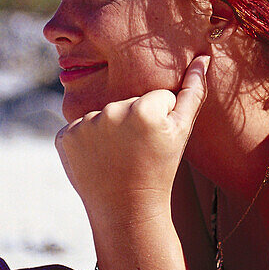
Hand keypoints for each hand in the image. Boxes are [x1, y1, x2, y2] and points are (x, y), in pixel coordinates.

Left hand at [55, 56, 208, 223]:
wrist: (127, 212)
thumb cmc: (160, 171)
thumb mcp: (182, 132)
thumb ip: (193, 92)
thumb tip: (203, 57)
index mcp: (143, 107)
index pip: (157, 97)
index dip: (161, 120)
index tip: (157, 143)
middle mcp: (111, 111)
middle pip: (129, 103)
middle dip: (135, 122)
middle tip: (138, 152)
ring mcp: (84, 125)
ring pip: (104, 114)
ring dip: (111, 130)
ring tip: (119, 157)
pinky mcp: (64, 137)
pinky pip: (81, 127)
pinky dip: (88, 141)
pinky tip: (98, 159)